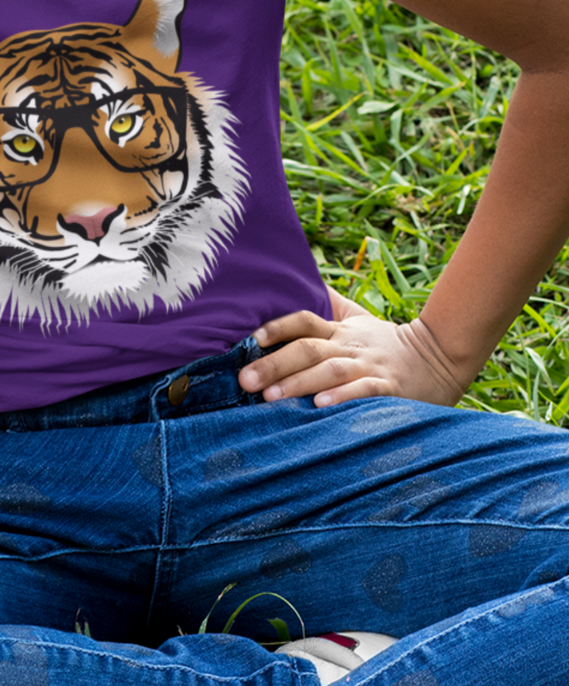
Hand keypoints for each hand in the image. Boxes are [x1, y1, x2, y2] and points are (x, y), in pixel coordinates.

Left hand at [239, 288, 471, 406]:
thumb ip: (327, 304)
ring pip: (330, 371)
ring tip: (271, 396)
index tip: (249, 339)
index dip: (276, 327)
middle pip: (308, 349)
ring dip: (299, 382)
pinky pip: (364, 391)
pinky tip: (320, 406)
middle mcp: (349, 346)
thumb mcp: (357, 319)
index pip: (303, 320)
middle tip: (245, 380)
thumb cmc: (385, 343)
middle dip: (274, 363)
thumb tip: (296, 279)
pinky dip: (342, 397)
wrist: (440, 359)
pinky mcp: (389, 388)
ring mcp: (369, 366)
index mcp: (339, 330)